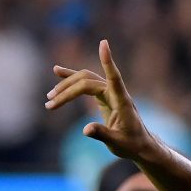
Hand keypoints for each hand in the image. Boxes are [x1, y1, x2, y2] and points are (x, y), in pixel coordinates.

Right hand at [44, 39, 157, 160]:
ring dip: (66, 86)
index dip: (108, 61)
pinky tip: (57, 71)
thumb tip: (86, 129)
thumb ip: (102, 134)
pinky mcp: (104, 96)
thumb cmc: (132, 145)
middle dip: (67, 90)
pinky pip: (85, 84)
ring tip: (50, 96)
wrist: (140, 146)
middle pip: (87, 82)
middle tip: (50, 103)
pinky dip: (72, 79)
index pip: (114, 77)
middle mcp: (115, 93)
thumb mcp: (117, 143)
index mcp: (122, 101)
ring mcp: (109, 93)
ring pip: (84, 81)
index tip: (104, 43)